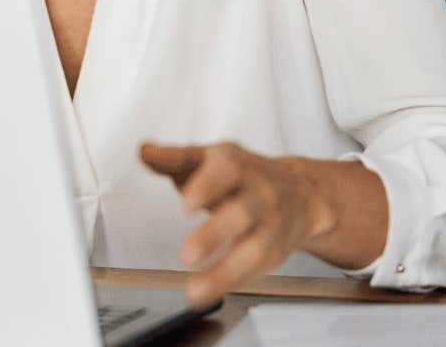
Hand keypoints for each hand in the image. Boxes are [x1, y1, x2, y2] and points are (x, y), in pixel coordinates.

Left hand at [138, 140, 329, 309]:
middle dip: (215, 234)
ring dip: (224, 273)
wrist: (301, 191)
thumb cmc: (243, 173)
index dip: (206, 186)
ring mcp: (270, 224)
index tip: (187, 202)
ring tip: (195, 291)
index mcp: (236, 165)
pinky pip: (256, 270)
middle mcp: (258, 194)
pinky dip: (231, 283)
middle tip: (187, 255)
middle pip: (241, 214)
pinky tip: (208, 292)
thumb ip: (173, 158)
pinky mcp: (274, 251)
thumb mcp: (208, 158)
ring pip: (253, 250)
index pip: (225, 171)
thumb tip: (144, 152)